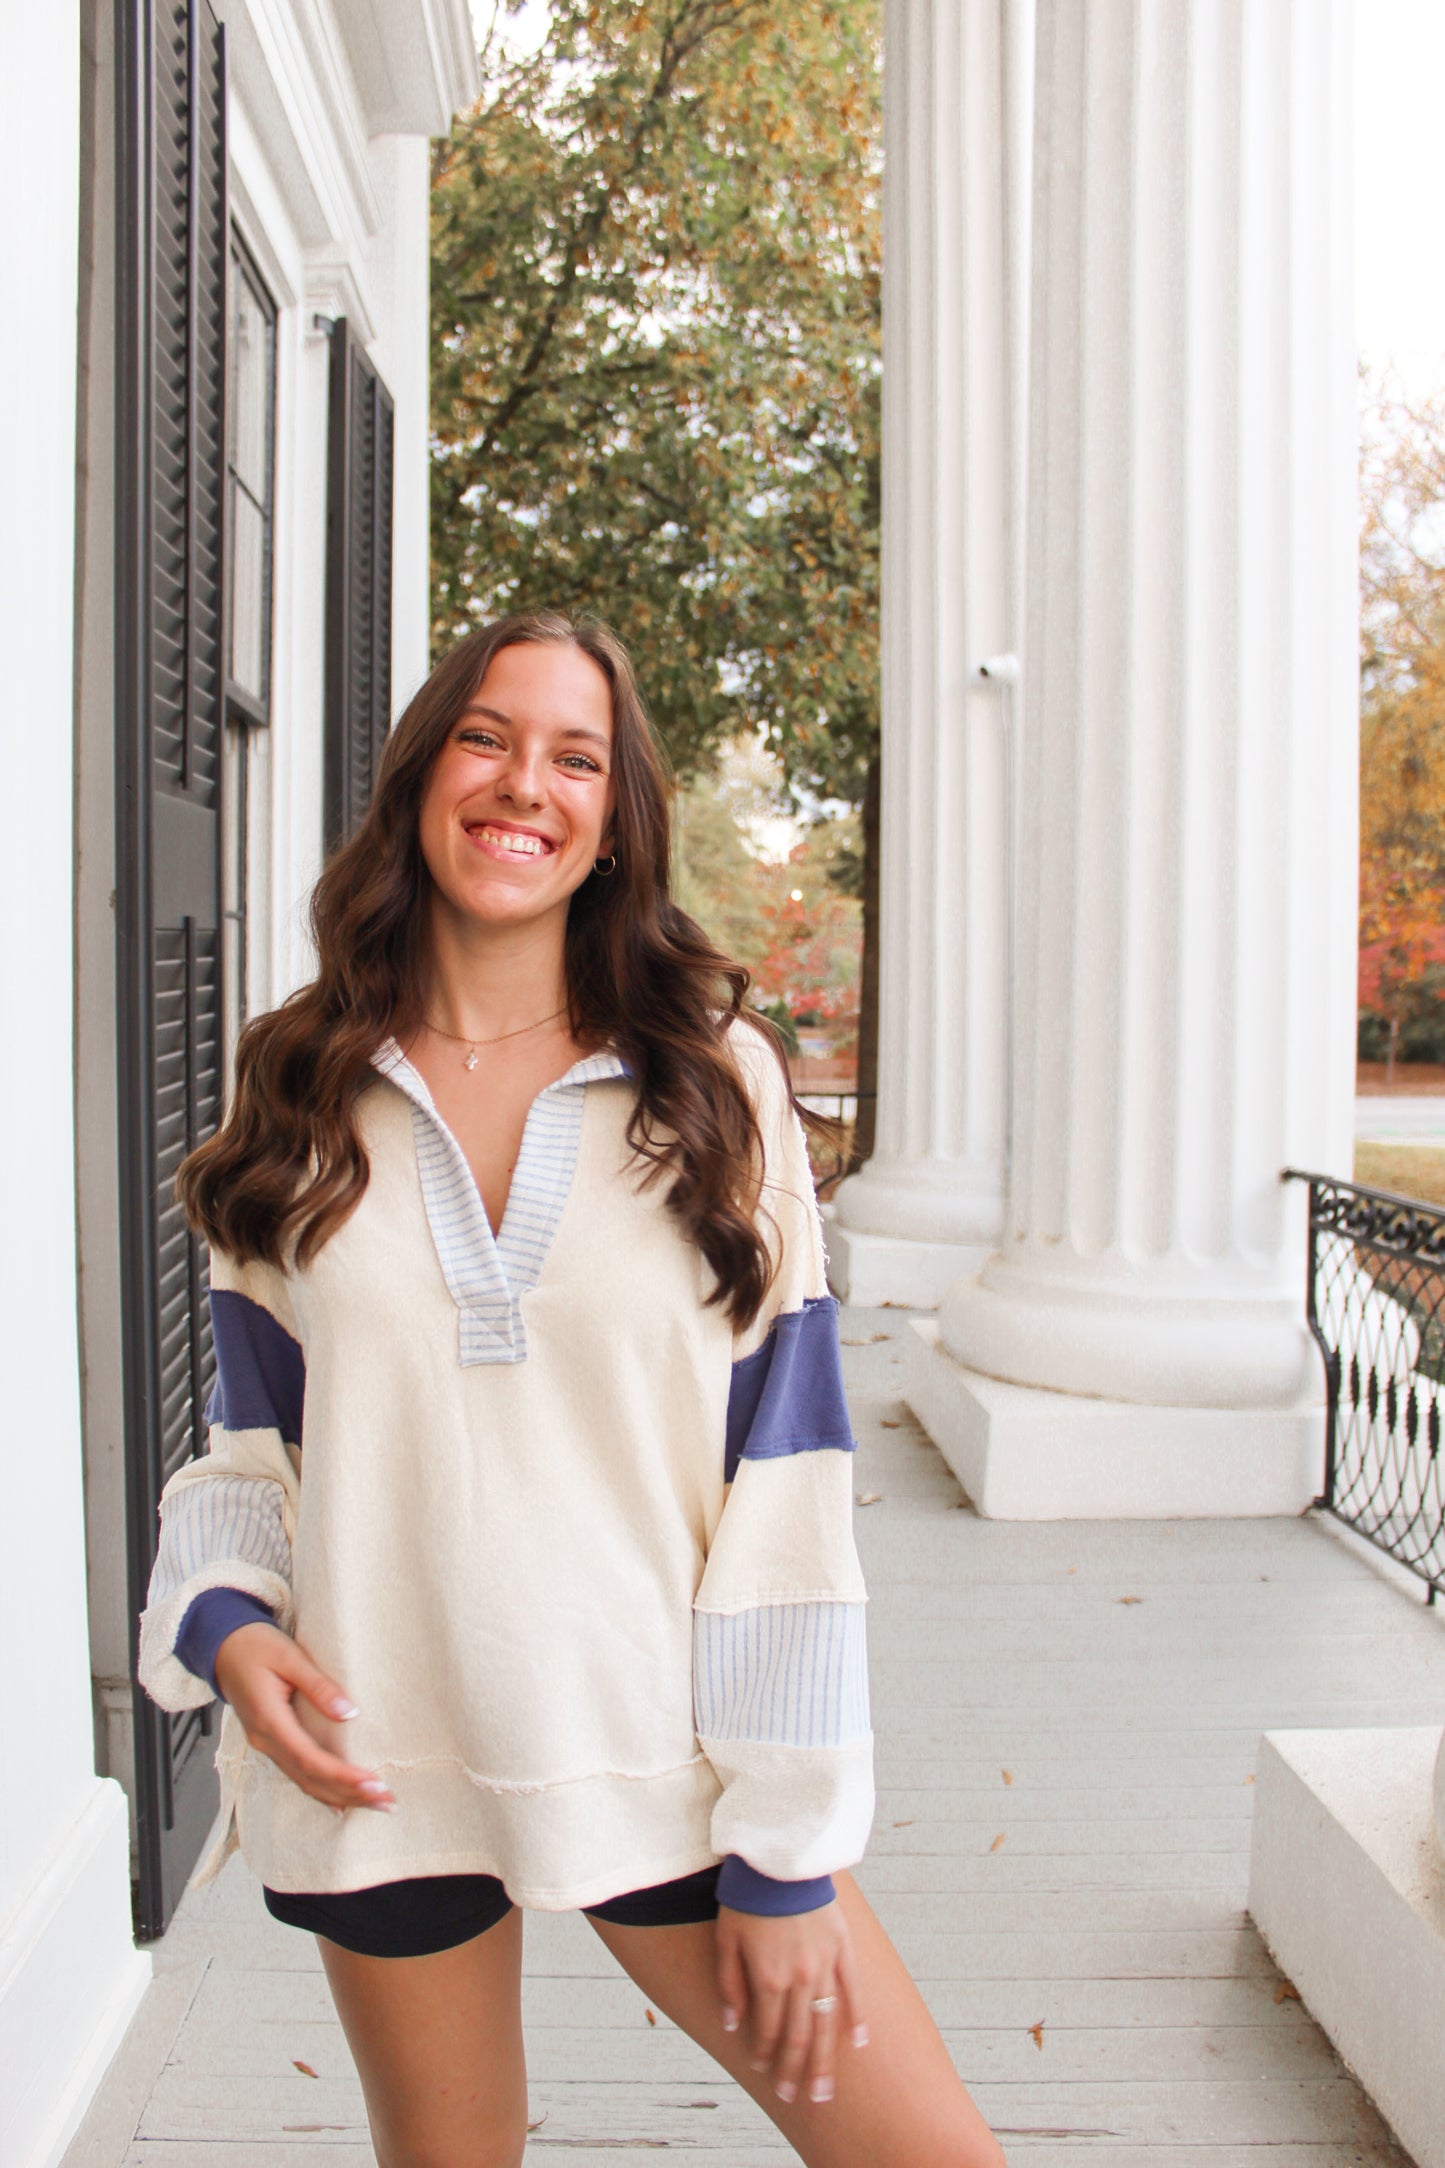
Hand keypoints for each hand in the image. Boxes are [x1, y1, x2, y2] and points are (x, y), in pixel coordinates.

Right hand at [212, 1622, 395, 1813]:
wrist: (223, 1647)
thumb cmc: (254, 1646)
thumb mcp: (289, 1656)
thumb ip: (319, 1686)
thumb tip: (349, 1713)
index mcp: (269, 1720)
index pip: (310, 1759)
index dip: (343, 1776)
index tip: (374, 1784)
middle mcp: (265, 1740)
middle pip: (310, 1778)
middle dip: (349, 1793)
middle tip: (386, 1802)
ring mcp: (265, 1744)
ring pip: (304, 1780)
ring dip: (339, 1795)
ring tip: (374, 1803)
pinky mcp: (270, 1741)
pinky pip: (296, 1772)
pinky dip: (320, 1789)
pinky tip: (340, 1801)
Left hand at [715, 1900, 866, 2106]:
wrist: (779, 1857)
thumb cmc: (746, 1898)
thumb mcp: (725, 1940)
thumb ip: (729, 1985)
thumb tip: (732, 2025)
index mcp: (768, 1978)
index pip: (767, 2030)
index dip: (764, 2054)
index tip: (762, 2072)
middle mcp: (799, 1978)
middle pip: (799, 2035)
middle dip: (795, 2070)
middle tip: (795, 2098)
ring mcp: (824, 1964)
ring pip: (826, 2022)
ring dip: (825, 2059)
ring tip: (826, 2090)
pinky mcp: (842, 1947)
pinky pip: (852, 1989)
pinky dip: (857, 2017)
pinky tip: (859, 2042)